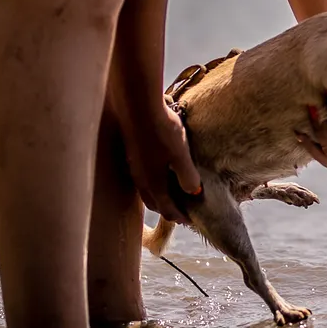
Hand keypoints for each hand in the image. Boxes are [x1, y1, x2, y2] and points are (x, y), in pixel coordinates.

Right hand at [117, 94, 201, 223]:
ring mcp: (134, 168)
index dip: (181, 217)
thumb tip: (194, 193)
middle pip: (155, 203)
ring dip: (161, 197)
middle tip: (185, 210)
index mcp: (153, 184)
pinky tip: (161, 174)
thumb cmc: (162, 131)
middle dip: (170, 210)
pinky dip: (154, 184)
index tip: (192, 220)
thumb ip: (187, 176)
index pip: (167, 210)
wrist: (138, 107)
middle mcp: (141, 179)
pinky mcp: (132, 155)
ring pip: (147, 191)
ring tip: (175, 194)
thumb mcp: (181, 155)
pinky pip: (143, 178)